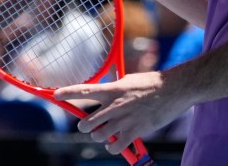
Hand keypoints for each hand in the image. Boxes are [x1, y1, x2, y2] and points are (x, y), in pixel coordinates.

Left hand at [54, 70, 183, 154]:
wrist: (172, 90)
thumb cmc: (151, 83)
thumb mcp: (128, 80)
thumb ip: (114, 89)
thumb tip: (104, 94)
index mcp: (112, 89)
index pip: (84, 90)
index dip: (68, 92)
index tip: (55, 95)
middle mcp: (114, 105)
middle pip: (86, 123)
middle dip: (86, 127)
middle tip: (90, 126)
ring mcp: (124, 119)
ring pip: (99, 136)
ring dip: (101, 137)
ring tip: (108, 133)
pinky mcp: (134, 131)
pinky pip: (115, 146)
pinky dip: (114, 146)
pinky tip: (117, 142)